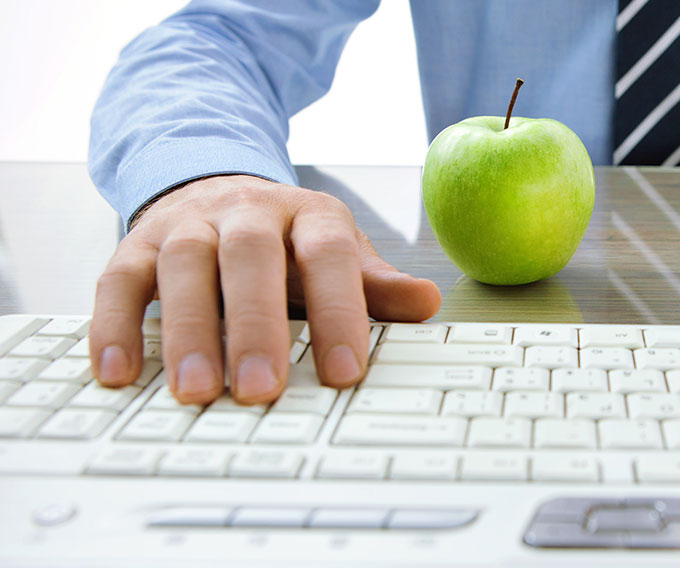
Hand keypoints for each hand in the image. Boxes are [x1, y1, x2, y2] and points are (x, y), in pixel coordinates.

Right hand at [89, 175, 441, 403]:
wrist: (217, 188)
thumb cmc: (288, 242)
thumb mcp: (338, 254)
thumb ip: (376, 285)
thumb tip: (429, 303)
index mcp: (308, 215)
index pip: (328, 257)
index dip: (339, 312)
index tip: (344, 374)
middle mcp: (246, 212)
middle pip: (250, 257)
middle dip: (256, 325)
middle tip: (261, 390)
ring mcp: (188, 224)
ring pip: (183, 266)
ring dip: (189, 331)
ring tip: (196, 393)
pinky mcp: (137, 243)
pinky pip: (118, 280)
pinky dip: (114, 326)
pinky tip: (119, 375)